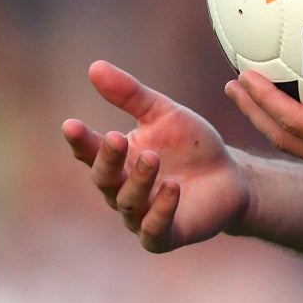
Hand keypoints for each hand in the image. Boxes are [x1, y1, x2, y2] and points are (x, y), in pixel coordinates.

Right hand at [61, 60, 252, 253]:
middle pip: (104, 179)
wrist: (230, 176)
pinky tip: (173, 187)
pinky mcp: (165, 235)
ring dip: (138, 180)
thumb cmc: (191, 145)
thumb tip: (94, 67)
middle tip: (117, 137)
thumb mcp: (162, 113)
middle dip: (108, 160)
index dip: (80, 141)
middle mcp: (121, 191)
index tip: (72, 125)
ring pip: (128, 203)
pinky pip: (154, 229)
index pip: (89, 152)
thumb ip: (130, 94)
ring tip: (153, 157)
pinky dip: (161, 210)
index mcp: (116, 162)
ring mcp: (142, 215)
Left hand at [226, 53, 302, 221]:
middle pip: (282, 136)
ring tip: (251, 97)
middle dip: (253, 111)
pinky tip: (297, 111)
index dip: (265, 100)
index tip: (243, 76)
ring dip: (268, 120)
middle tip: (231, 84)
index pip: (293, 123)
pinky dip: (293, 127)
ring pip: (294, 144)